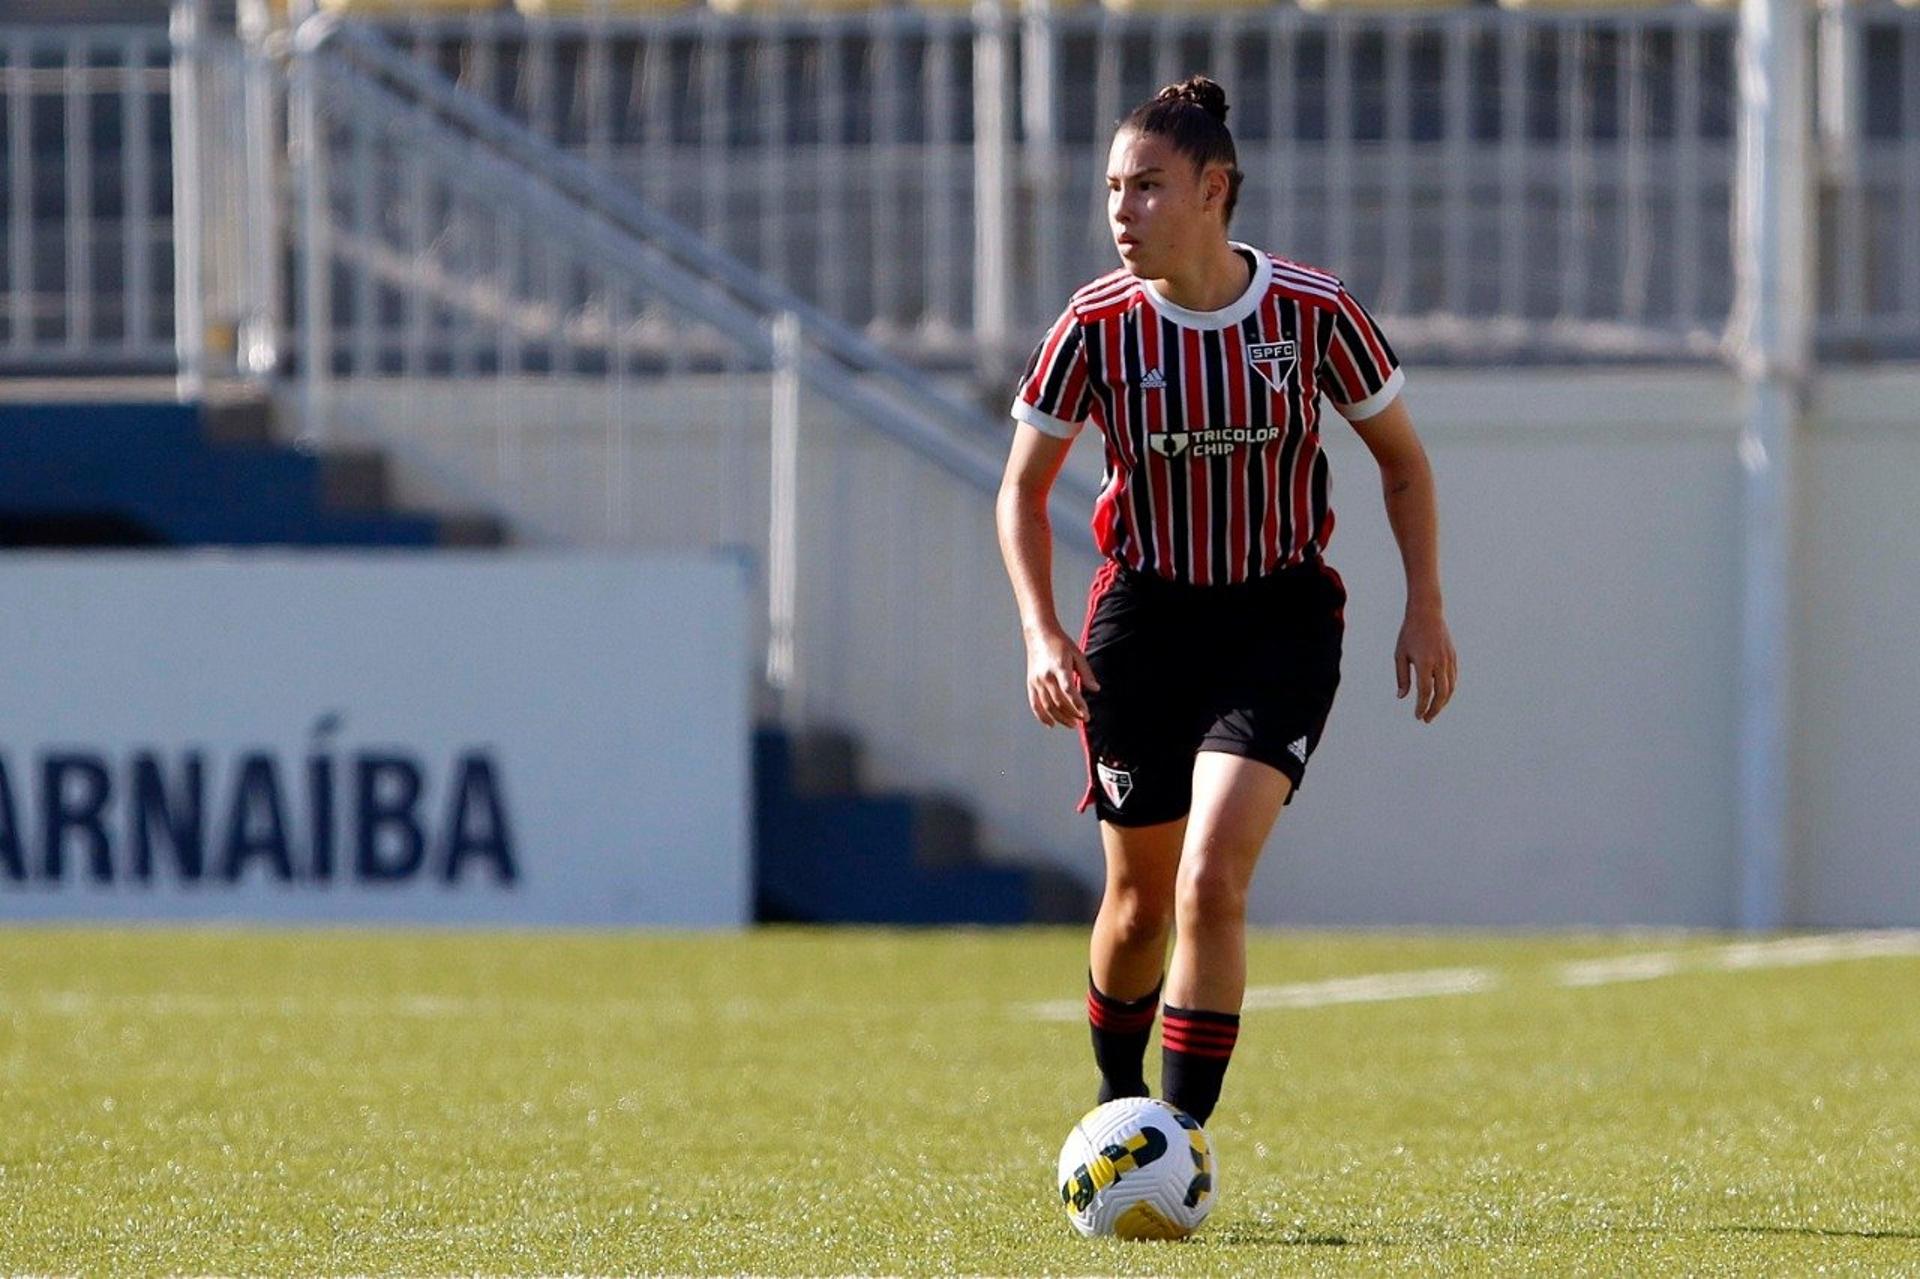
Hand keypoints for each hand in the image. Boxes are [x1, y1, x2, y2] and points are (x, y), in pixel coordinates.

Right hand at [1024, 626, 1100, 726]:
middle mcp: (1046, 676)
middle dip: (1072, 714)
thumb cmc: (1061, 643)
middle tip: (1082, 720)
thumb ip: (1086, 673)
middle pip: (1059, 702)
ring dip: (1060, 718)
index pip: (1069, 691)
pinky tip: (1051, 724)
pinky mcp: (1030, 683)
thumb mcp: (1077, 655)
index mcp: (1059, 667)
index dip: (1078, 705)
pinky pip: (1035, 704)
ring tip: (1071, 724)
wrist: (1039, 634)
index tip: (1086, 715)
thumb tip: (1096, 689)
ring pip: (1047, 706)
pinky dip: (1042, 716)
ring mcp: (1036, 681)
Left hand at [1396, 604, 1456, 722]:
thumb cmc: (1409, 634)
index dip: (1422, 706)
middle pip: (1441, 693)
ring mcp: (1449, 660)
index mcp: (1424, 662)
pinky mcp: (1453, 657)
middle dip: (1434, 709)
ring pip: (1450, 688)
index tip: (1417, 716)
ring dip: (1443, 702)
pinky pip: (1453, 678)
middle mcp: (1439, 663)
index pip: (1425, 691)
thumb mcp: (1400, 655)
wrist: (1427, 613)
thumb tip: (1402, 697)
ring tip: (1433, 710)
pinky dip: (1449, 690)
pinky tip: (1441, 696)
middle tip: (1426, 719)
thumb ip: (1402, 677)